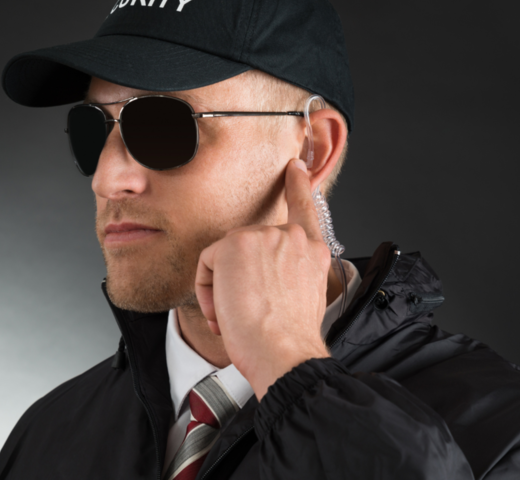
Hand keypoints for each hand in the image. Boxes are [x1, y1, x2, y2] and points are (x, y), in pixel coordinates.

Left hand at [195, 159, 331, 399]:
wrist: (284, 352)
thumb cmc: (290, 339)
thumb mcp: (302, 299)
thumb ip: (289, 274)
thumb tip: (257, 277)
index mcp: (313, 252)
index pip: (305, 209)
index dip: (298, 186)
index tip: (295, 167)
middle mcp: (292, 238)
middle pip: (248, 248)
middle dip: (239, 280)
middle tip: (244, 314)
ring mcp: (265, 237)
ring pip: (226, 257)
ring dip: (222, 289)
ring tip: (236, 317)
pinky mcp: (236, 244)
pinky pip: (207, 263)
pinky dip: (206, 289)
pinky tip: (224, 309)